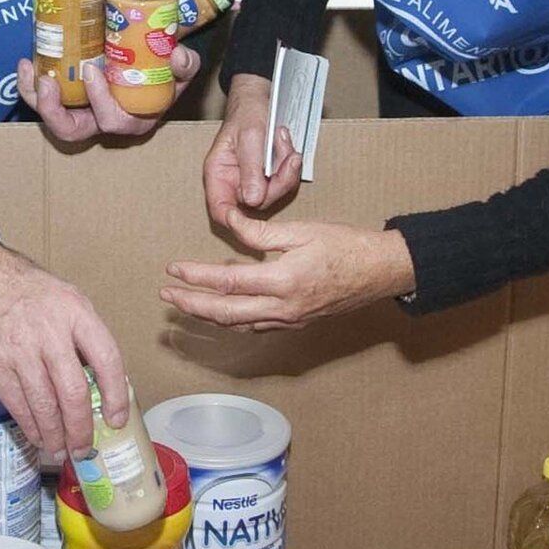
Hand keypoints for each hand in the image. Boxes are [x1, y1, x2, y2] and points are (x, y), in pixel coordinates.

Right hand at [0, 242, 127, 457]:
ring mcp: (20, 351)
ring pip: (45, 406)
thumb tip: (99, 377)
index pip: (107, 359)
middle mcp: (50, 333)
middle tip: (85, 447)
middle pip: (74, 393)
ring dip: (56, 436)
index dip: (117, 394)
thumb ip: (82, 333)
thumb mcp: (64, 297)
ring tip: (61, 450)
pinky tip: (39, 437)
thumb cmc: (24, 287)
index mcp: (75, 312)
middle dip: (81, 428)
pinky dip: (31, 427)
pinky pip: (18, 405)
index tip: (116, 419)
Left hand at [16, 45, 201, 142]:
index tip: (91, 71)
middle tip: (48, 82)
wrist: (151, 61)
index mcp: (132, 120)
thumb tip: (177, 54)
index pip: (113, 122)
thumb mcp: (183, 67)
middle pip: (71, 131)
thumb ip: (185, 63)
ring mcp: (82, 113)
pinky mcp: (68, 101)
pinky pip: (44, 101)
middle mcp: (102, 123)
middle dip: (54, 111)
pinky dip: (31, 86)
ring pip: (51, 119)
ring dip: (36, 97)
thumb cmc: (166, 69)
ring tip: (30, 69)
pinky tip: (28, 62)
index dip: (100, 101)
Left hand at [160, 210, 415, 331]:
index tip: (173, 270)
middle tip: (167, 298)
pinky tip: (223, 310)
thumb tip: (230, 222)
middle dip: (192, 306)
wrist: (380, 271)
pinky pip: (257, 326)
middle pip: (225, 313)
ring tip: (186, 305)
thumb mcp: (302, 230)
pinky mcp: (296, 323)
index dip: (196, 277)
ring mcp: (290, 320)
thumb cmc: (345, 245)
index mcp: (283, 281)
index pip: (228, 282)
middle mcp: (283, 308)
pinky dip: (233, 320)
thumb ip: (262, 232)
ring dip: (209, 316)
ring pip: (239, 324)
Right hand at [201, 75, 302, 228]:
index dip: (233, 220)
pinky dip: (288, 165)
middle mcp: (233, 182)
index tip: (253, 215)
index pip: (220, 209)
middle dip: (277, 182)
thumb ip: (251, 169)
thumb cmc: (247, 113)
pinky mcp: (267, 176)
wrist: (259, 98)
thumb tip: (252, 200)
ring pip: (273, 193)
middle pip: (255, 204)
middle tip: (289, 157)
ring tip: (284, 141)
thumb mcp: (250, 138)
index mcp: (218, 174)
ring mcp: (251, 180)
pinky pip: (282, 182)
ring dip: (286, 170)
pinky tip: (286, 144)